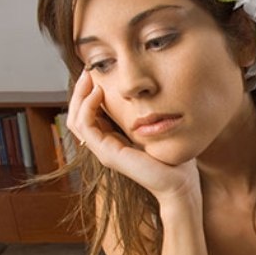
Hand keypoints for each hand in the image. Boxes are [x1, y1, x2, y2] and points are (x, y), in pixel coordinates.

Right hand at [68, 71, 200, 204]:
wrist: (179, 182)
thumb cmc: (173, 159)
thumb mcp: (155, 130)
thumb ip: (146, 115)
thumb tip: (147, 94)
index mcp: (113, 141)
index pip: (89, 115)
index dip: (88, 94)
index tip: (96, 74)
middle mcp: (105, 146)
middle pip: (77, 116)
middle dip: (80, 92)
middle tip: (88, 71)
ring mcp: (104, 151)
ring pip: (76, 120)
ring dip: (80, 96)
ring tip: (90, 78)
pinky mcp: (107, 154)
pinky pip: (86, 127)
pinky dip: (88, 107)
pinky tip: (99, 92)